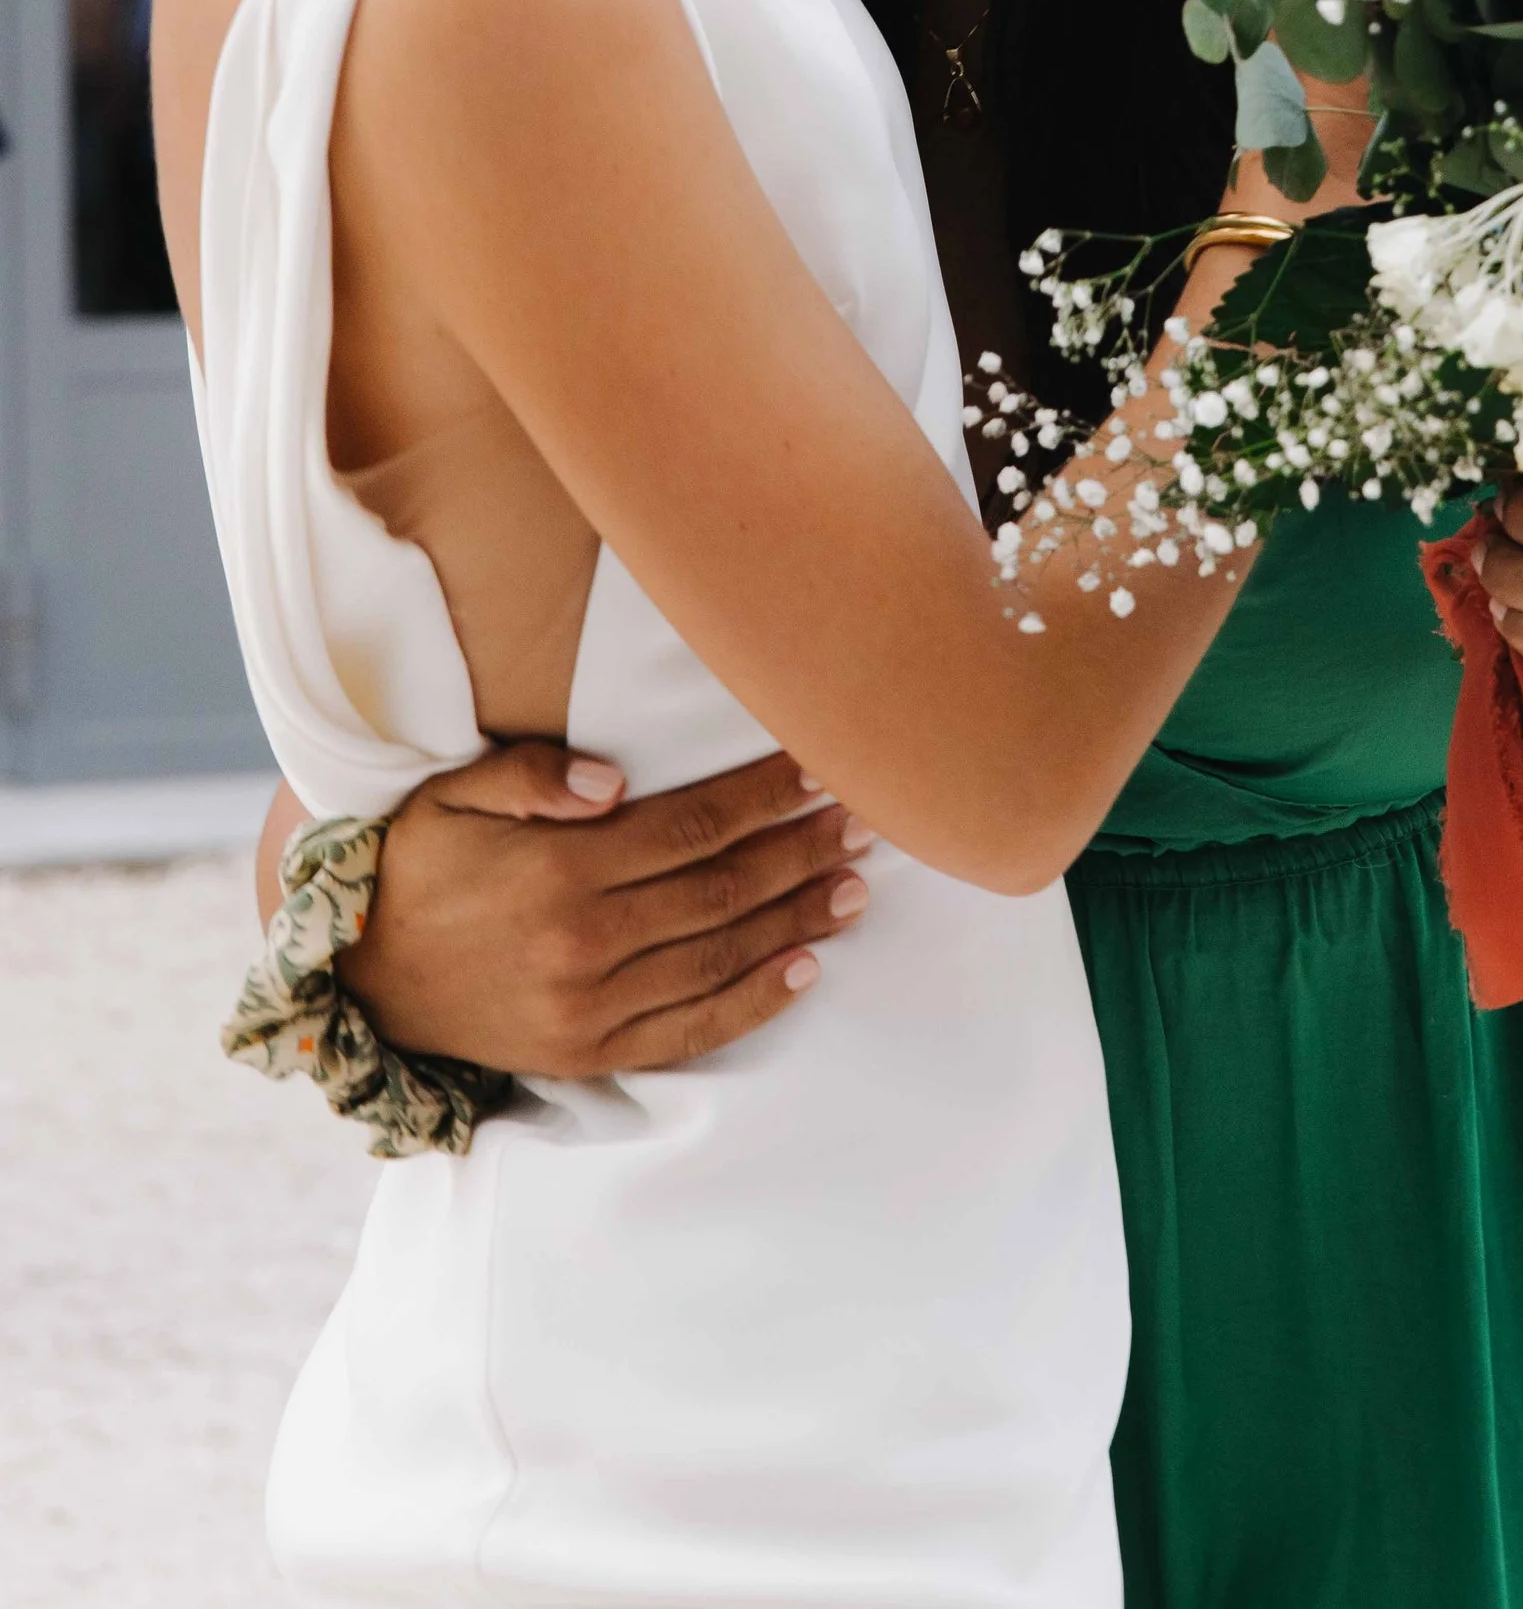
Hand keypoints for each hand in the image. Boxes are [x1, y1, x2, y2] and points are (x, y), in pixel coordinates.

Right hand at [346, 744, 873, 1076]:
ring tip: (855, 885)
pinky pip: (690, 1032)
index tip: (822, 766)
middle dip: (801, 850)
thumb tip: (617, 778)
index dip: (766, 795)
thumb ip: (533, 775)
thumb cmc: (416, 867)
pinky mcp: (588, 1053)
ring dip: (797, 920)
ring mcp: (588, 1008)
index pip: (693, 825)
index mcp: (559, 871)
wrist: (359, 980)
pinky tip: (807, 970)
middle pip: (723, 890)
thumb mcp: (453, 796)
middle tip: (866, 819)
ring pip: (720, 959)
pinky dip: (755, 1003)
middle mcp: (583, 943)